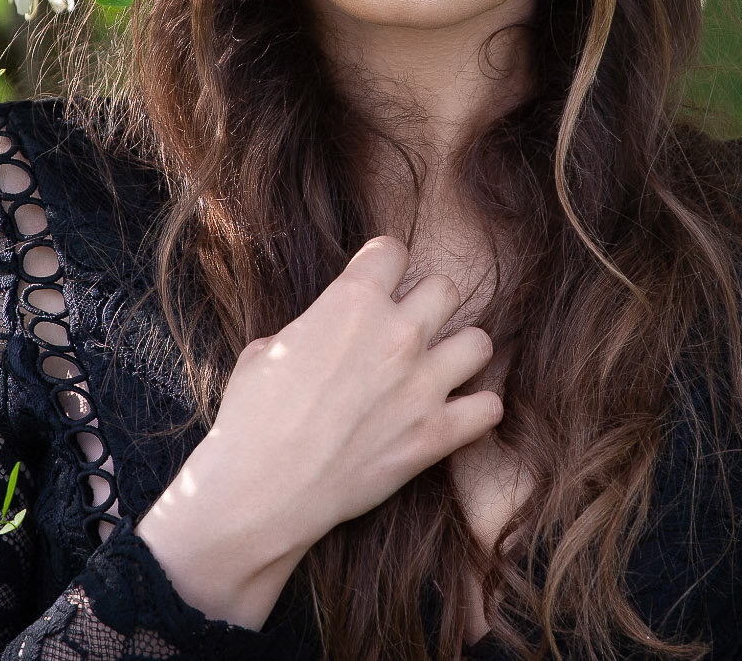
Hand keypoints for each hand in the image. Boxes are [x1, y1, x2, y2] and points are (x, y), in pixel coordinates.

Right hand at [135, 235, 499, 627]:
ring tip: (439, 369)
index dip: (382, 265)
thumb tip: (318, 337)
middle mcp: (398, 334)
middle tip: (408, 328)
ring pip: (479, 343)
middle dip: (428, 304)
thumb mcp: (266, 350)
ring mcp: (423, 384)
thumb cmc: (252, 419)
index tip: (377, 283)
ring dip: (460, 353)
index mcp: (352, 301)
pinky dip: (476, 411)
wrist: (262, 489)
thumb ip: (309, 329)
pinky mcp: (435, 435)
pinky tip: (456, 414)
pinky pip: (489, 408)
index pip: (392, 251)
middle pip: (446, 288)